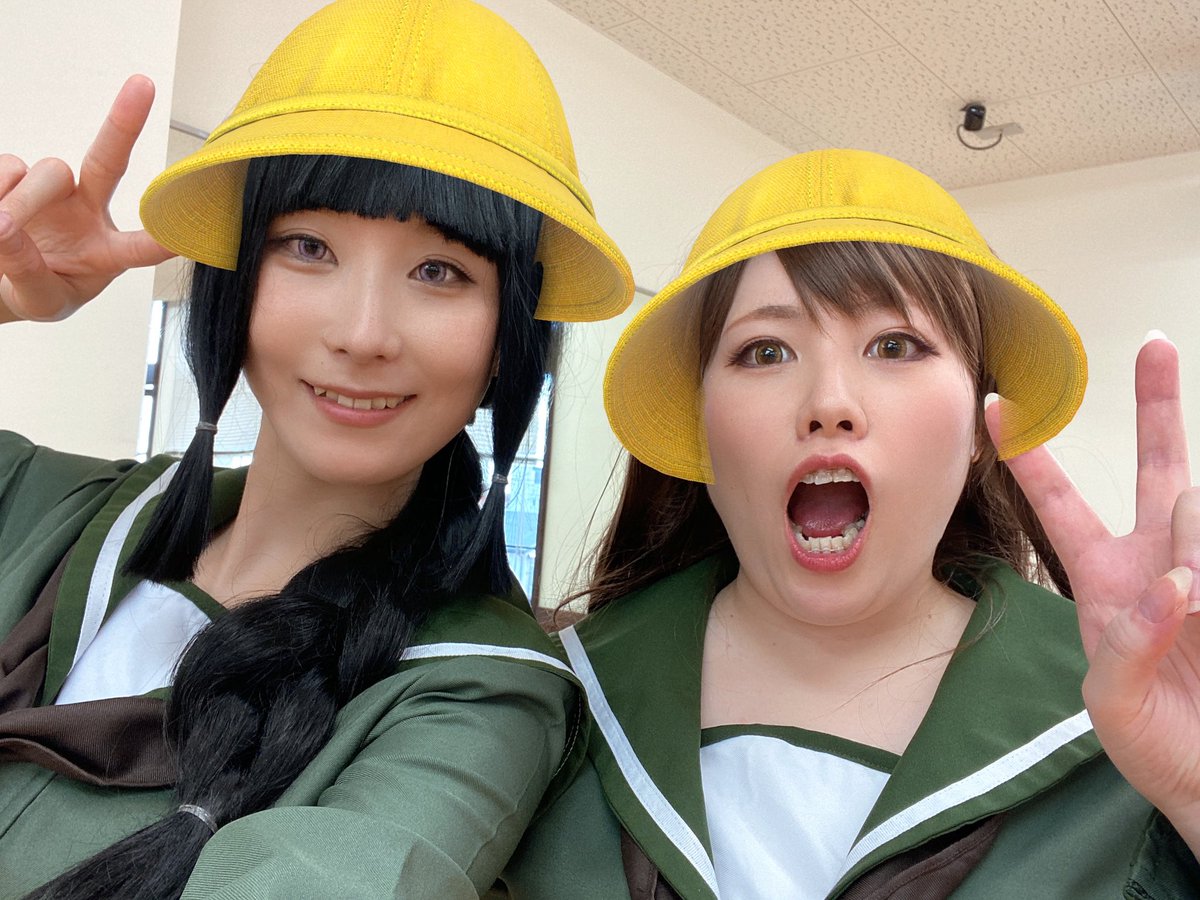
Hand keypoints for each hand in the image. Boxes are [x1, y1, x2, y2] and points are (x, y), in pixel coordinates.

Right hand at [0, 75, 174, 323]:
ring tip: (2, 227)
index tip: (189, 233)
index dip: (163, 240)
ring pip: (48, 171)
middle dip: (126, 124)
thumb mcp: (39, 300)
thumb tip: (4, 224)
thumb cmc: (35, 292)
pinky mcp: (19, 174)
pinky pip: (8, 167)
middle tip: (143, 84)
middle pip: (109, 163)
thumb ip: (27, 270)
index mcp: (106, 253)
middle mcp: (88, 212)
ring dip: (22, 200)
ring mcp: (55, 191)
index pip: (139, 246)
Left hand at [986, 335, 1199, 851]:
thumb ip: (1128, 644)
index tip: (999, 403)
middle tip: (1157, 344)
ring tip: (1190, 606)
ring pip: (1193, 512)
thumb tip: (1176, 582)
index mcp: (1102, 578)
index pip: (1058, 502)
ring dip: (1190, 549)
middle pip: (1159, 466)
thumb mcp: (1110, 701)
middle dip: (1156, 403)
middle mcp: (1155, 560)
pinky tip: (1197, 603)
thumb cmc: (1150, 740)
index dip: (1029, 455)